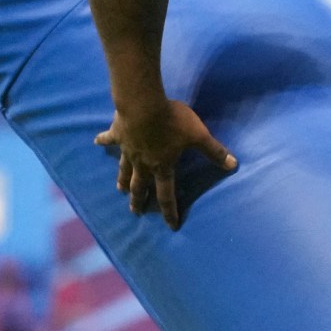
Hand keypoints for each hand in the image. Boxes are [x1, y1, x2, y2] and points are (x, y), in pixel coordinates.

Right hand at [97, 98, 235, 229]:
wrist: (143, 104)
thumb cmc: (172, 121)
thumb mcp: (198, 135)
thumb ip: (214, 150)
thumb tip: (234, 165)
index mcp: (162, 166)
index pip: (167, 195)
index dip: (170, 211)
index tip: (171, 226)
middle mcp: (143, 163)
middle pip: (140, 187)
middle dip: (139, 201)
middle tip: (136, 213)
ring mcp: (128, 150)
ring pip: (124, 169)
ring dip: (122, 180)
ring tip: (119, 190)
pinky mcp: (117, 134)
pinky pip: (109, 140)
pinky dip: (103, 141)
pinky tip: (96, 141)